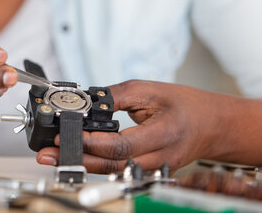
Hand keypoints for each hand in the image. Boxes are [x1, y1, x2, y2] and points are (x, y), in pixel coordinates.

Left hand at [36, 80, 247, 171]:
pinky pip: (119, 171)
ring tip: (54, 158)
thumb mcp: (151, 89)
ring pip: (113, 172)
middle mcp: (159, 157)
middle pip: (113, 165)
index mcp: (164, 133)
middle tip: (49, 153)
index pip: (123, 145)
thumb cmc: (185, 105)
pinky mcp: (148, 171)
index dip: (92, 143)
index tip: (68, 133)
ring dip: (81, 165)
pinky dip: (95, 166)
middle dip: (77, 159)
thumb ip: (117, 96)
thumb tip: (86, 102)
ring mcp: (154, 168)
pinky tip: (75, 160)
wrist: (212, 125)